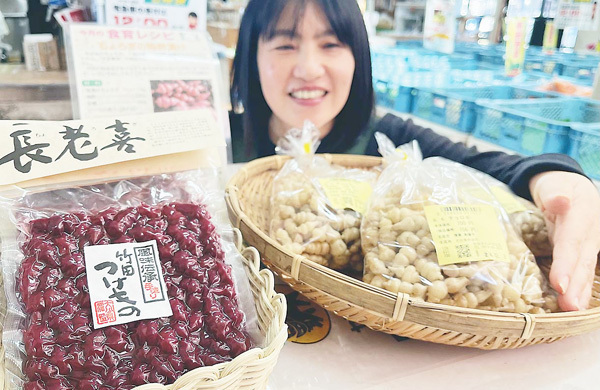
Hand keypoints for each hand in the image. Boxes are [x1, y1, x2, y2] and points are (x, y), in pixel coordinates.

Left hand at [530, 171, 599, 310]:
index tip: (560, 283)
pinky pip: (583, 271)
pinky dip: (579, 288)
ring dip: (580, 291)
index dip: (566, 263)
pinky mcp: (584, 252)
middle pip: (582, 260)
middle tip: (569, 306)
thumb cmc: (557, 186)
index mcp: (582, 215)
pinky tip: (574, 304)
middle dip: (576, 285)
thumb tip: (559, 201)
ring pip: (586, 269)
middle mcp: (590, 232)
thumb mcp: (553, 185)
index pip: (572, 242)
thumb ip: (555, 194)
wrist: (570, 186)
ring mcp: (590, 244)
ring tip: (572, 310)